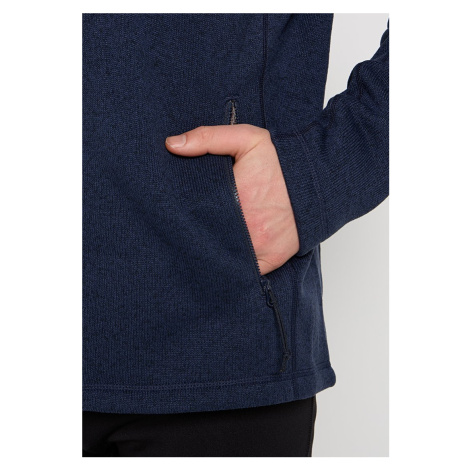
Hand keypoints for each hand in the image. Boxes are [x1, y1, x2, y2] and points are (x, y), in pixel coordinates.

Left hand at [165, 124, 299, 274]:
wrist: (318, 181)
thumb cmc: (280, 162)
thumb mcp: (246, 138)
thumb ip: (208, 138)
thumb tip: (171, 145)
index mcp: (233, 200)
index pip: (194, 217)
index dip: (181, 220)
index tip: (172, 219)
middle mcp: (245, 229)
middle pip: (207, 242)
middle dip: (194, 239)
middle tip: (179, 236)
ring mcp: (259, 248)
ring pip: (224, 260)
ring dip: (212, 256)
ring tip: (197, 250)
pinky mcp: (271, 260)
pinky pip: (245, 273)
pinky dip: (234, 269)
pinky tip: (223, 261)